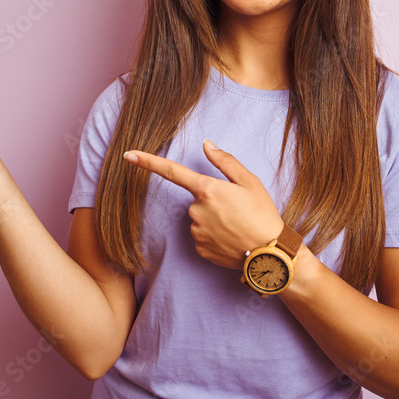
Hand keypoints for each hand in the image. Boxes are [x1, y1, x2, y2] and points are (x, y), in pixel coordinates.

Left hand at [123, 139, 284, 269]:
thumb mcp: (249, 182)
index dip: (147, 162)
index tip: (128, 155)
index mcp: (207, 189)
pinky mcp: (200, 249)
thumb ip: (224, 161)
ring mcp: (196, 232)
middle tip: (238, 209)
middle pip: (197, 199)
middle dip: (212, 201)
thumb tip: (206, 144)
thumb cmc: (262, 214)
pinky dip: (214, 235)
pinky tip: (231, 238)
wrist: (270, 254)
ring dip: (214, 219)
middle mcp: (196, 210)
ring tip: (237, 225)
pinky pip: (202, 236)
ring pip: (199, 218)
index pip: (171, 172)